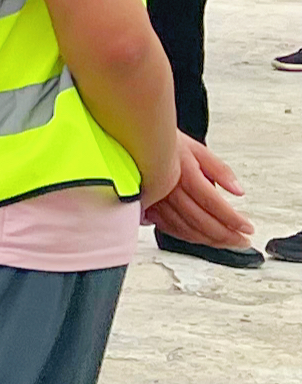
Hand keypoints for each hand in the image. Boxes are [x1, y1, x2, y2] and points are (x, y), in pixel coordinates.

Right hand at [142, 136, 252, 251]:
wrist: (135, 142)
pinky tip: (202, 237)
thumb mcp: (198, 149)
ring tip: (228, 242)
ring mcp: (156, 202)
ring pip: (186, 230)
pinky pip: (170, 229)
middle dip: (226, 236)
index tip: (248, 228)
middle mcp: (168, 191)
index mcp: (184, 174)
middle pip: (201, 222)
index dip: (233, 220)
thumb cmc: (165, 143)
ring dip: (210, 241)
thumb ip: (220, 170)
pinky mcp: (148, 208)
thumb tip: (238, 190)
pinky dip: (189, 237)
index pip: (213, 204)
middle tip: (243, 241)